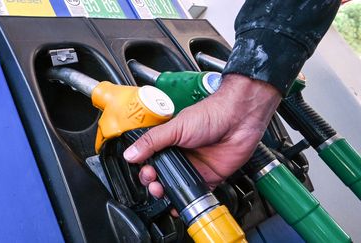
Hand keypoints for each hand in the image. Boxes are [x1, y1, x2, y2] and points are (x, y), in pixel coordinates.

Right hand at [123, 74, 280, 198]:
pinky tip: (178, 205)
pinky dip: (186, 201)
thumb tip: (130, 154)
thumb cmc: (210, 115)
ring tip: (163, 195)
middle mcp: (180, 155)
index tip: (146, 173)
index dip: (145, 169)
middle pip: (161, 176)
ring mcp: (194, 167)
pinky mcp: (209, 177)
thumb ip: (152, 141)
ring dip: (167, 194)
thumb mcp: (176, 127)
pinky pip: (195, 193)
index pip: (150, 159)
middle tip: (154, 184)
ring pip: (175, 187)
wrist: (239, 119)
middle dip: (154, 183)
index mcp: (169, 141)